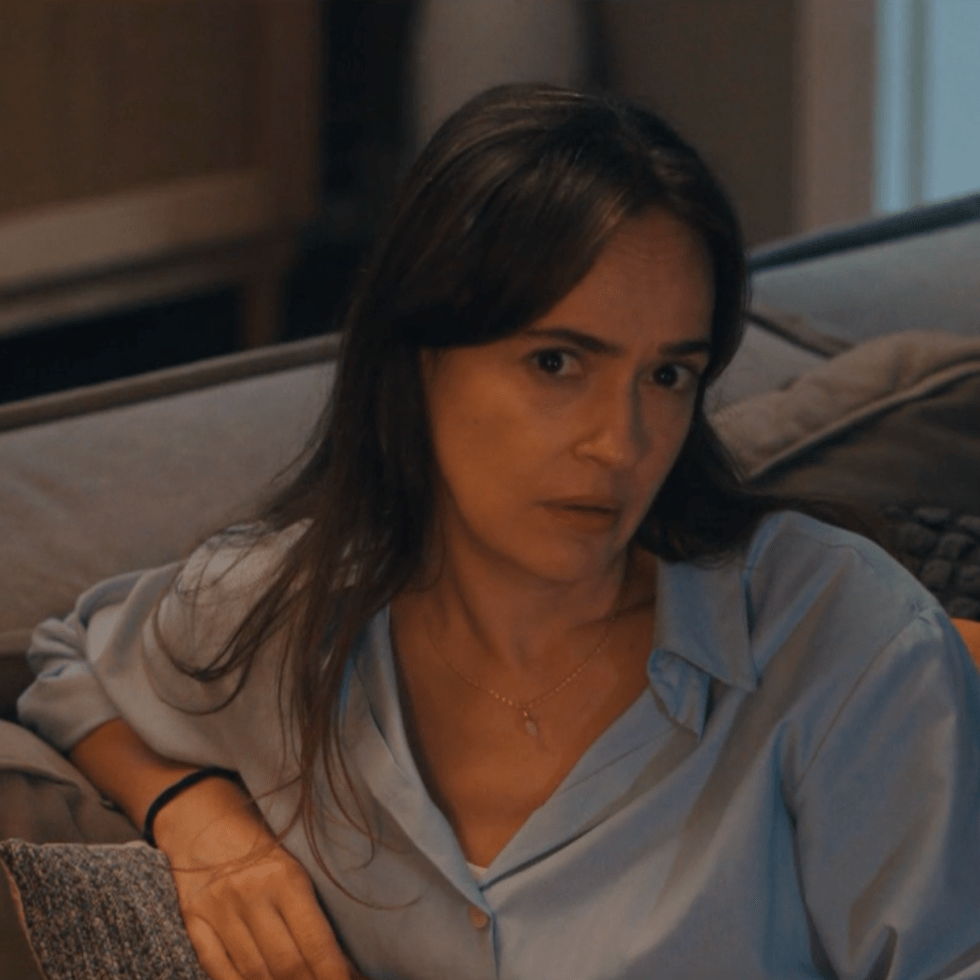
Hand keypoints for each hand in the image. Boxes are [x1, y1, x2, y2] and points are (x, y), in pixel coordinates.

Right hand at [155, 776, 364, 979]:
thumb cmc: (260, 837)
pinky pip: (217, 970)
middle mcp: (251, 895)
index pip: (315, 944)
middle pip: (286, 966)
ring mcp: (218, 911)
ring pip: (254, 973)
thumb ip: (311, 905)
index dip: (334, 975)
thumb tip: (341, 956)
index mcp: (285, 876)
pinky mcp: (192, 921)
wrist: (201, 812)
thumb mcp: (294, 860)